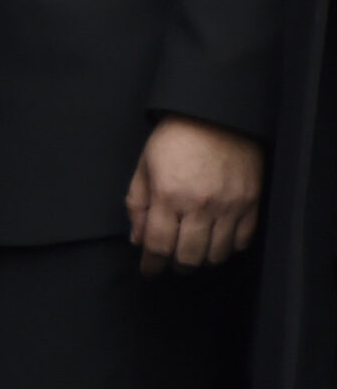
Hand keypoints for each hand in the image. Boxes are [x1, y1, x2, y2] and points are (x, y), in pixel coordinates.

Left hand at [126, 114, 262, 274]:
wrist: (215, 116)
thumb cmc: (173, 139)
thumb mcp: (144, 166)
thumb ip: (138, 204)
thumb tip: (137, 240)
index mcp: (169, 195)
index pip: (159, 245)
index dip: (151, 265)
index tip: (148, 272)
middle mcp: (200, 205)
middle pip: (189, 257)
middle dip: (176, 265)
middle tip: (170, 262)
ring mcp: (229, 206)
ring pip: (216, 254)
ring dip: (202, 259)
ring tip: (193, 252)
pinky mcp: (251, 203)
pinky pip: (242, 241)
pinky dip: (228, 248)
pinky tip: (217, 242)